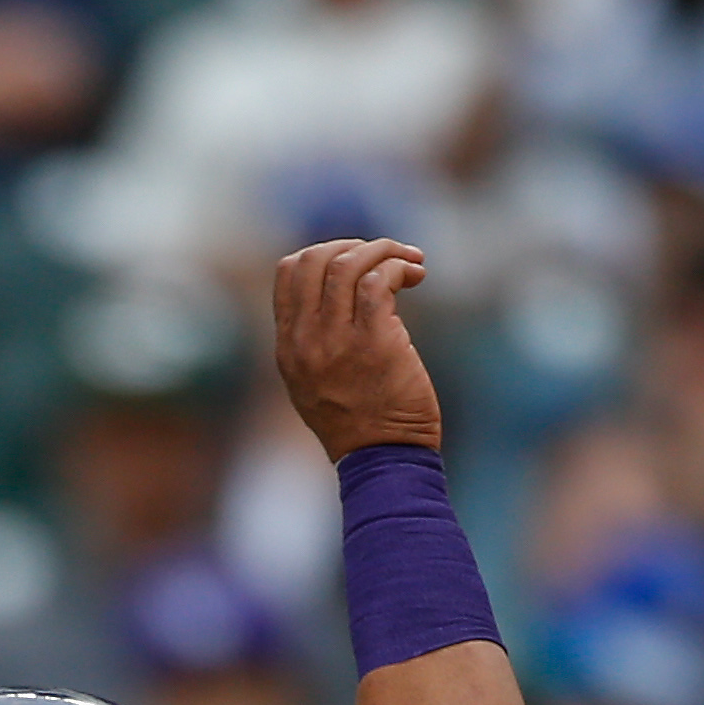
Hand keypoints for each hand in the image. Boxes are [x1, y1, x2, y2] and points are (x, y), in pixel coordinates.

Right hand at [271, 239, 444, 461]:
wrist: (381, 459)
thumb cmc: (359, 425)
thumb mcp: (315, 382)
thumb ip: (316, 340)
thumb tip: (345, 292)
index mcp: (288, 346)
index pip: (288, 272)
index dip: (324, 252)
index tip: (355, 262)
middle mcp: (305, 339)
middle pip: (315, 259)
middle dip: (355, 245)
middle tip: (386, 256)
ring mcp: (337, 340)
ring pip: (349, 264)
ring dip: (385, 251)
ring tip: (411, 262)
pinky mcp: (374, 341)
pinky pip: (379, 281)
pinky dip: (399, 267)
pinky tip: (415, 276)